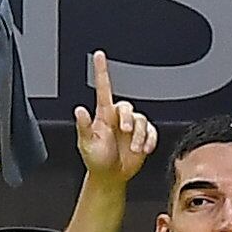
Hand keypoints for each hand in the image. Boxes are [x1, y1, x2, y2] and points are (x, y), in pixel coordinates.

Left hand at [69, 49, 155, 182]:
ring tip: (134, 148)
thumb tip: (79, 110)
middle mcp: (118, 118)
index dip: (101, 71)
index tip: (99, 55)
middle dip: (129, 119)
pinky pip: (152, 131)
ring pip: (142, 119)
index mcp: (103, 116)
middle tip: (126, 133)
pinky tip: (144, 149)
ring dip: (140, 135)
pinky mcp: (143, 136)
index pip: (103, 88)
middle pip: (128, 107)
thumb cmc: (96, 159)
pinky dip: (150, 140)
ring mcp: (132, 127)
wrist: (110, 176)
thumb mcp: (86, 144)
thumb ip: (84, 127)